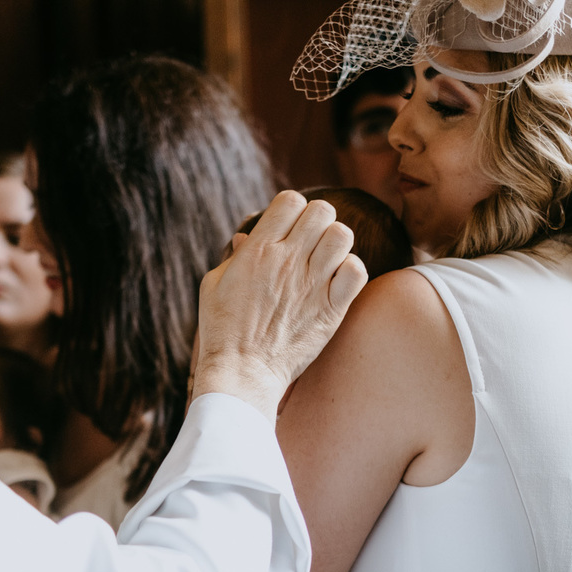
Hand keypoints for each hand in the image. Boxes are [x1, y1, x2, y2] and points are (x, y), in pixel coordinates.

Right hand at [193, 191, 366, 421]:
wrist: (243, 372)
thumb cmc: (223, 330)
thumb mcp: (214, 285)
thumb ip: (236, 257)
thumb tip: (247, 238)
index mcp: (258, 249)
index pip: (290, 200)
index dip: (292, 209)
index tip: (288, 228)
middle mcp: (288, 261)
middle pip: (322, 210)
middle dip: (318, 221)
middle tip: (310, 243)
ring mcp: (312, 284)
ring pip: (343, 235)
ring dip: (336, 244)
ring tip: (326, 262)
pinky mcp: (331, 309)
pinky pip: (357, 270)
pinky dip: (351, 271)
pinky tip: (337, 283)